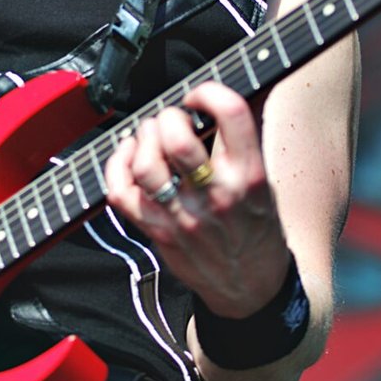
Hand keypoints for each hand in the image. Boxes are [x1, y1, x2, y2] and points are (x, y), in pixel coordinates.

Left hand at [104, 83, 292, 316]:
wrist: (251, 289)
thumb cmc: (256, 228)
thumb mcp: (265, 184)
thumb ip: (244, 143)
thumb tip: (222, 99)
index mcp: (249, 176)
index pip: (232, 114)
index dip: (209, 91)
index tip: (200, 95)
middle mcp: (217, 196)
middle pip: (177, 141)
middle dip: (168, 117)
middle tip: (171, 119)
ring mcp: (183, 217)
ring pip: (146, 166)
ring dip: (141, 140)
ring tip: (150, 137)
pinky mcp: (158, 232)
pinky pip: (121, 193)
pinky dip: (116, 166)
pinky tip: (128, 156)